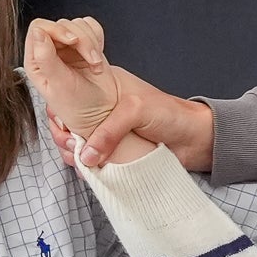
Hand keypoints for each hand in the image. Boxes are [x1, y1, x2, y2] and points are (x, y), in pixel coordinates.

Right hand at [26, 15, 214, 168]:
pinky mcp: (112, 152)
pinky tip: (88, 169)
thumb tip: (86, 155)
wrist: (196, 140)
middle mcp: (100, 108)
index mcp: (103, 88)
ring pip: (75, 143)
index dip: (59, 109)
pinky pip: (89, 159)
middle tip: (72, 145)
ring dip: (72, 153)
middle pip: (66, 121)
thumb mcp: (136, 111)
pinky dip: (84, 166)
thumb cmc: (171, 115)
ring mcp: (105, 131)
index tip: (63, 124)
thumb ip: (109, 130)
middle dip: (62, 135)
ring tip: (80, 159)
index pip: (68, 93)